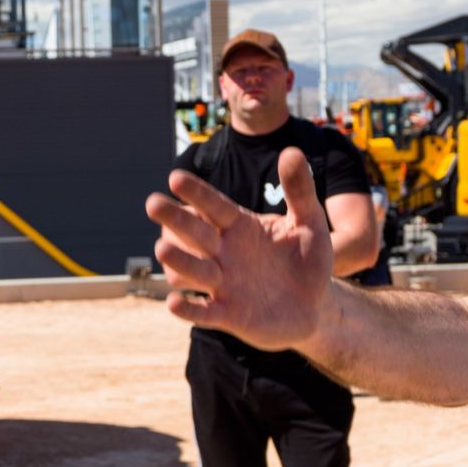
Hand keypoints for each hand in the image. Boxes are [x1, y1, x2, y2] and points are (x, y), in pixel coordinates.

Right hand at [145, 151, 334, 351]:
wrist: (315, 306)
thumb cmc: (308, 260)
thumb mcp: (309, 223)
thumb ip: (299, 190)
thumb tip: (292, 151)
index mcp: (240, 226)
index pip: (214, 206)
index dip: (197, 193)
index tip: (175, 178)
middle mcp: (225, 252)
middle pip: (196, 232)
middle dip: (175, 220)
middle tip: (152, 203)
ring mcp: (224, 284)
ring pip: (196, 270)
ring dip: (179, 260)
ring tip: (162, 248)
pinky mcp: (229, 315)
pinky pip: (204, 312)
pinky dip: (189, 310)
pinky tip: (173, 302)